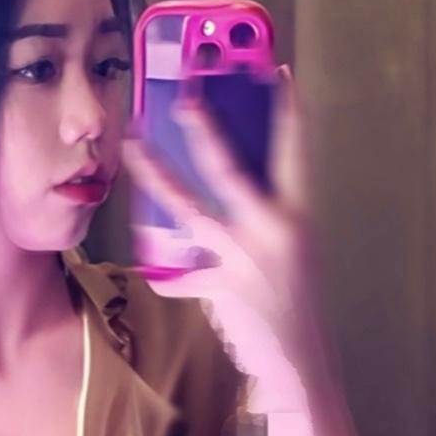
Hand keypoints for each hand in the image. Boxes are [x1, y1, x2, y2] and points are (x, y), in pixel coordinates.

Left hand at [121, 65, 324, 383]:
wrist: (300, 362)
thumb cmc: (295, 302)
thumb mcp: (292, 250)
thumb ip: (265, 214)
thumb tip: (227, 180)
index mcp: (298, 216)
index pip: (294, 151)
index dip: (288, 110)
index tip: (278, 72)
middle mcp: (272, 231)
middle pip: (229, 168)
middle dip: (205, 127)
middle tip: (184, 95)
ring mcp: (243, 259)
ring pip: (189, 207)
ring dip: (157, 174)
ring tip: (134, 146)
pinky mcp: (220, 288)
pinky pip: (179, 272)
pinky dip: (163, 270)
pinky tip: (146, 262)